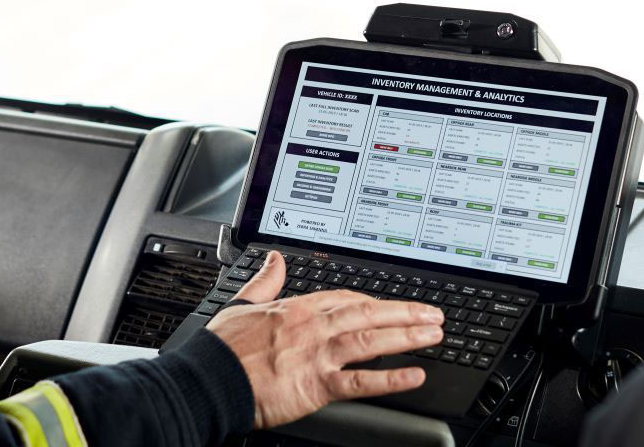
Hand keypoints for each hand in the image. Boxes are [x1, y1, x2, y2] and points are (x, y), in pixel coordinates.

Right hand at [206, 251, 445, 428]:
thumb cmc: (221, 349)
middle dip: (405, 313)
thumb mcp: (242, 303)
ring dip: (408, 336)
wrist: (209, 380)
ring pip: (373, 339)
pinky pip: (362, 381)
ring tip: (434, 335)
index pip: (346, 298)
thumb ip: (265, 282)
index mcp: (298, 308)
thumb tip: (275, 259)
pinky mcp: (317, 385)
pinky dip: (391, 378)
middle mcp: (314, 327)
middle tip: (434, 315)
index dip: (374, 302)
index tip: (391, 305)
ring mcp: (318, 354)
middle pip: (369, 313)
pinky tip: (414, 375)